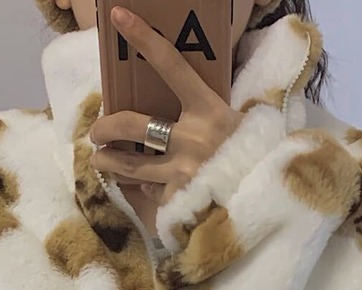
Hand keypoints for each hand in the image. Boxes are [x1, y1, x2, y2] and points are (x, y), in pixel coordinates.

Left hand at [89, 6, 243, 202]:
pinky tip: (145, 186)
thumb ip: (207, 113)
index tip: (119, 17)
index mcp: (209, 110)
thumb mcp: (234, 124)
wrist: (265, 199)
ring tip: (101, 159)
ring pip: (131, 165)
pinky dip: (147, 188)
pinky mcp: (180, 199)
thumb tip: (177, 104)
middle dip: (105, 128)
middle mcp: (193, 139)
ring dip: (109, 162)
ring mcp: (184, 172)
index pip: (171, 65)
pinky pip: (152, 191)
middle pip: (131, 125)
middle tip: (96, 132)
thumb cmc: (251, 157)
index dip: (143, 38)